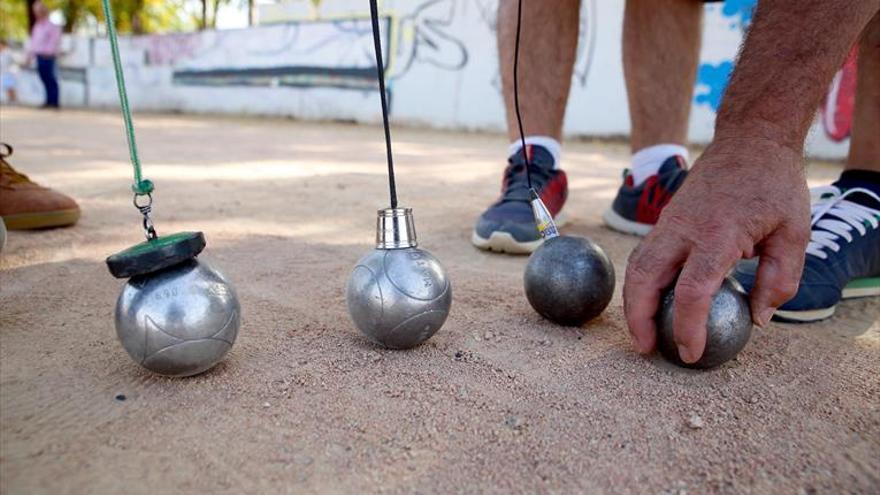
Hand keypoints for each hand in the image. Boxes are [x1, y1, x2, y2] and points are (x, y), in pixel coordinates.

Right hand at [623, 137, 810, 362]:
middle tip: (646, 349)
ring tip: (642, 332)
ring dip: (632, 303)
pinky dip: (640, 283)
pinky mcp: (665, 221)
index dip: (687, 326)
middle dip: (639, 319)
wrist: (749, 140)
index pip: (692, 290)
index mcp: (717, 235)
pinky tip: (648, 302)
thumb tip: (759, 318)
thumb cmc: (774, 184)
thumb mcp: (794, 232)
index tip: (690, 352)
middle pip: (645, 279)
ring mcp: (669, 223)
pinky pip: (644, 256)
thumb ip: (780, 278)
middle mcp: (683, 230)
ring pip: (636, 267)